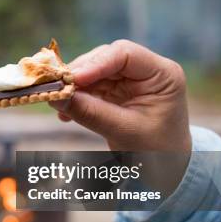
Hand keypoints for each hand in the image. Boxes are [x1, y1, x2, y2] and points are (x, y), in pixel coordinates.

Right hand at [50, 40, 190, 151]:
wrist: (165, 167)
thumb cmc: (155, 149)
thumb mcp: (124, 131)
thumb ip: (91, 113)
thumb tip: (56, 97)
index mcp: (162, 74)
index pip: (125, 54)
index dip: (95, 63)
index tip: (72, 80)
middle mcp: (145, 70)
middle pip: (105, 59)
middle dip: (79, 74)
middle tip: (56, 89)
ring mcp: (129, 79)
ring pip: (93, 71)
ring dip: (73, 87)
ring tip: (59, 104)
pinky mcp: (114, 90)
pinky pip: (89, 86)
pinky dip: (75, 97)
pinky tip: (65, 113)